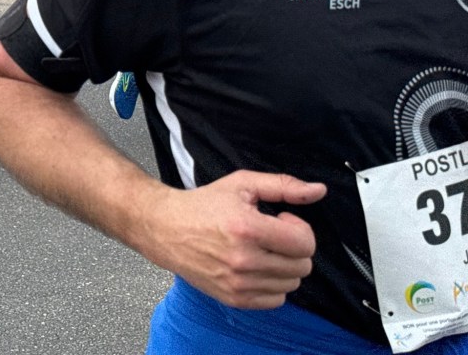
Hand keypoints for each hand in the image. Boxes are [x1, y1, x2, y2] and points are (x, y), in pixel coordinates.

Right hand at [139, 171, 325, 308]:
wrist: (165, 228)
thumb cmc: (203, 204)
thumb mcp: (242, 184)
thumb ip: (283, 185)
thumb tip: (318, 191)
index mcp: (247, 228)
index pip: (304, 243)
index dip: (299, 229)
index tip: (281, 220)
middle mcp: (244, 260)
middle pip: (302, 266)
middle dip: (293, 248)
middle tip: (270, 234)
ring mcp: (238, 283)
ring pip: (291, 284)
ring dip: (283, 266)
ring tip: (261, 250)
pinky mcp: (233, 298)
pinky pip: (276, 300)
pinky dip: (272, 284)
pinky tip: (256, 266)